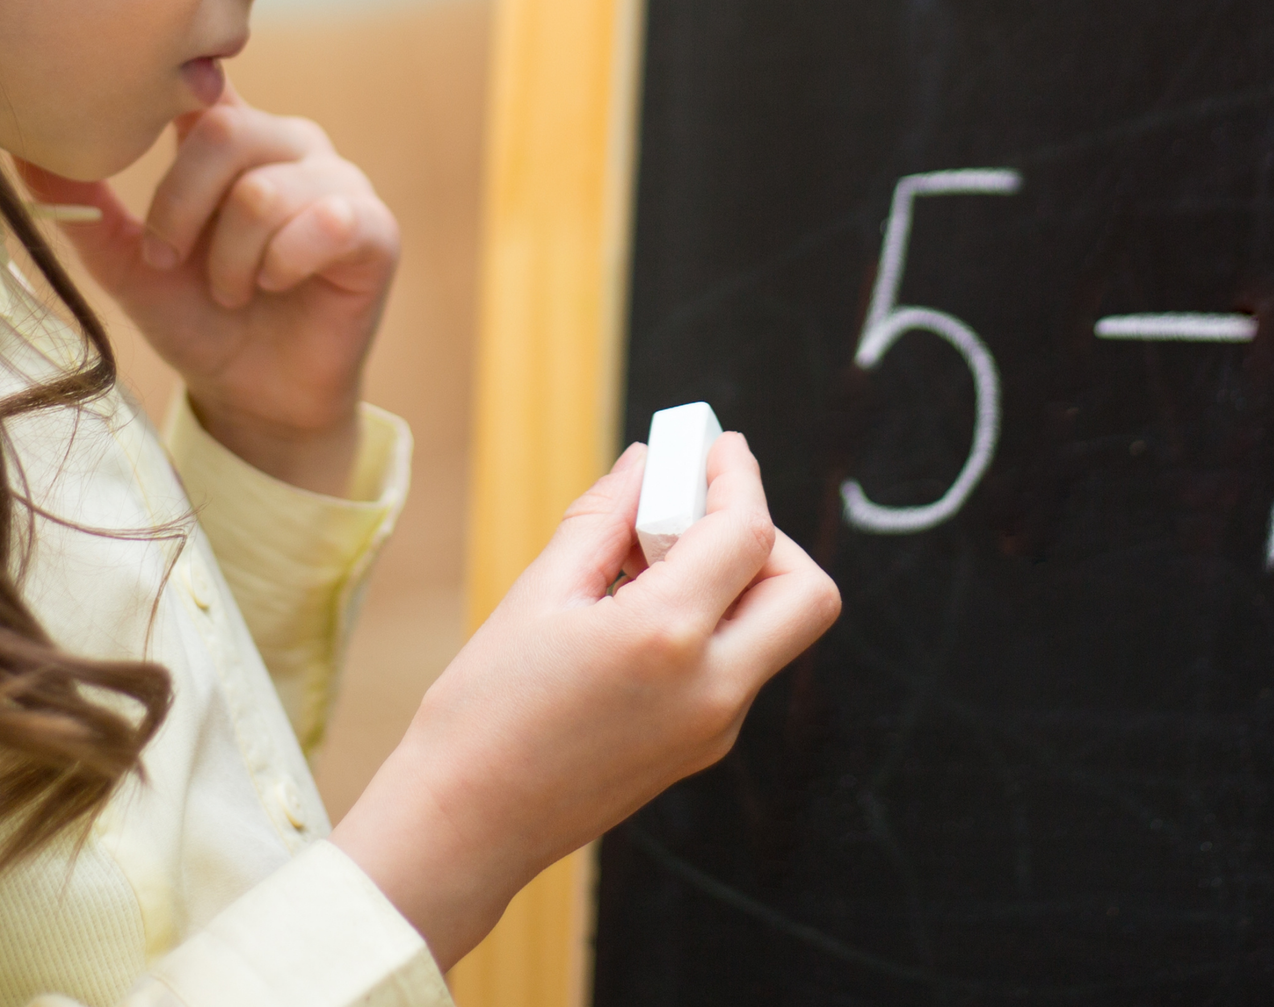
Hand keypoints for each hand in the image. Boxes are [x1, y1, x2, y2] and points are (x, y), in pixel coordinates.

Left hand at [18, 90, 399, 494]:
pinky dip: (281, 266)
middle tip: (171, 262)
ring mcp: (342, 182)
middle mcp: (293, 145)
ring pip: (263, 191)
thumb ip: (85, 207)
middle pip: (226, 131)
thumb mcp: (126, 262)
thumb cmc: (199, 319)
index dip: (169, 106)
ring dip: (231, 260)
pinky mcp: (375, 229)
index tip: (138, 160)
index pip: (203, 89)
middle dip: (180, 210)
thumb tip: (19, 150)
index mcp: (238, 138)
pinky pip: (322, 222)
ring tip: (234, 290)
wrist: (255, 395)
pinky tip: (279, 286)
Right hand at [331, 431, 840, 968]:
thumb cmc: (487, 711)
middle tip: (700, 515)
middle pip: (807, 591)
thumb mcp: (540, 594)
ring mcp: (716, 727)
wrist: (467, 827)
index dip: (738, 476)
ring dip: (742, 578)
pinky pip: (742, 663)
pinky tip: (645, 609)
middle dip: (769, 537)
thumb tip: (648, 463)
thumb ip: (605, 518)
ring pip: (777, 628)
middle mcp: (711, 688)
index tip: (717, 447)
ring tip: (656, 562)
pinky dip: (717, 619)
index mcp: (665, 638)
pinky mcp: (706, 748)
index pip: (748, 533)